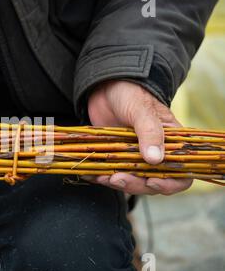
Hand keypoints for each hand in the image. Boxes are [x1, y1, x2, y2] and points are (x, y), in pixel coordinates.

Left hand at [84, 80, 192, 194]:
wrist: (106, 85)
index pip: (181, 173)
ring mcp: (134, 157)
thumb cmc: (130, 93)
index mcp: (171, 144)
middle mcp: (154, 154)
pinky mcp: (115, 157)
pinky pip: (111, 173)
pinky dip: (101, 176)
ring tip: (102, 177)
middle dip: (135, 185)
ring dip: (117, 183)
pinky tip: (90, 174)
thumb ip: (149, 133)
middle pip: (152, 182)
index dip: (170, 184)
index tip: (152, 182)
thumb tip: (154, 159)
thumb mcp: (141, 110)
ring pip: (131, 181)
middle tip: (118, 178)